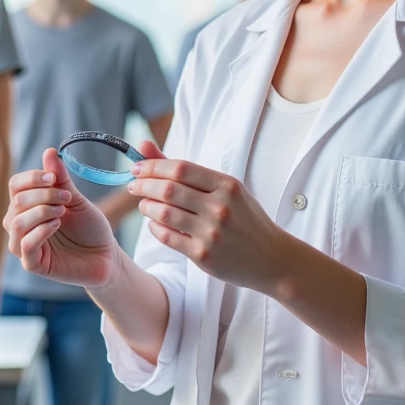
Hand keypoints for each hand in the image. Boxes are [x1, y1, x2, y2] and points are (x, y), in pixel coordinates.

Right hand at [4, 146, 119, 289]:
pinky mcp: (33, 264)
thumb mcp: (76, 199)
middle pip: (16, 202)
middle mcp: (21, 224)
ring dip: (41, 212)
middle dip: (42, 195)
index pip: (15, 186)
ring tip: (62, 212)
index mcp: (29, 206)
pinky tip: (57, 225)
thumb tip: (49, 151)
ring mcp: (24, 246)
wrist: (106, 256)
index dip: (32, 178)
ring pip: (16, 223)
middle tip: (67, 198)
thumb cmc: (89, 228)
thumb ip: (60, 179)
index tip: (54, 177)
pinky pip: (25, 245)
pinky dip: (40, 232)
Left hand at [128, 146, 280, 289]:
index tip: (138, 168)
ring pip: (164, 213)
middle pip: (168, 190)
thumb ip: (185, 170)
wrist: (271, 258)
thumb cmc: (244, 218)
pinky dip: (155, 227)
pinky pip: (167, 237)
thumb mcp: (225, 188)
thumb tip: (143, 147)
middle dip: (143, 185)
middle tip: (133, 185)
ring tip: (144, 204)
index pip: (180, 169)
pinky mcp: (203, 255)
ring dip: (146, 206)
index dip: (152, 167)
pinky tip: (155, 222)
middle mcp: (220, 207)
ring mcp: (212, 233)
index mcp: (227, 185)